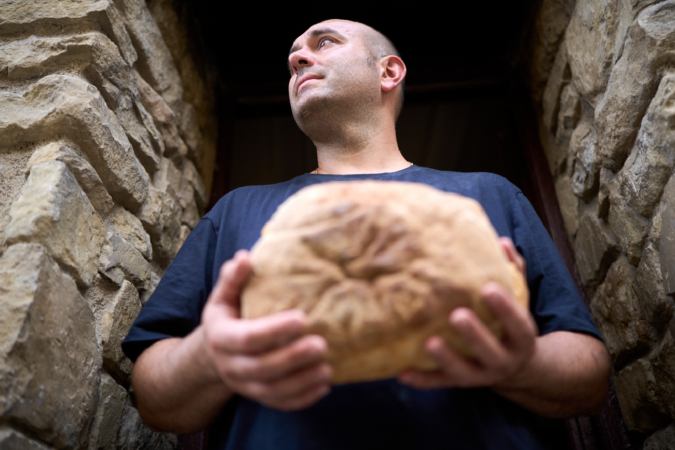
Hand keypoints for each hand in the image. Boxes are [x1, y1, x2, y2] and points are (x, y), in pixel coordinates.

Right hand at [201, 250, 332, 410]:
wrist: (215, 353)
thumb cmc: (228, 316)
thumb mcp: (224, 297)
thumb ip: (233, 278)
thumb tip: (245, 257)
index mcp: (221, 338)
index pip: (247, 338)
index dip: (274, 330)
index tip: (302, 318)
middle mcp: (231, 366)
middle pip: (262, 368)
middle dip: (293, 358)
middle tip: (323, 344)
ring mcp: (244, 386)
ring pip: (273, 391)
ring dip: (302, 382)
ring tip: (328, 369)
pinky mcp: (259, 397)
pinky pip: (280, 403)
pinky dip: (303, 398)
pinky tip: (325, 385)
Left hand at [398, 237, 536, 389]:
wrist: (514, 367)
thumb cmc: (510, 323)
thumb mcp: (519, 300)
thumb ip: (513, 272)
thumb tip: (502, 242)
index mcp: (521, 340)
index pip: (518, 325)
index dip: (505, 308)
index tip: (488, 288)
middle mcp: (503, 361)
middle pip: (490, 351)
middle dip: (474, 334)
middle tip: (457, 315)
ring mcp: (480, 375)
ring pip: (463, 373)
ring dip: (446, 359)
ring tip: (429, 342)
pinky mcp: (458, 384)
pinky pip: (438, 383)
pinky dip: (420, 380)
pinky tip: (401, 372)